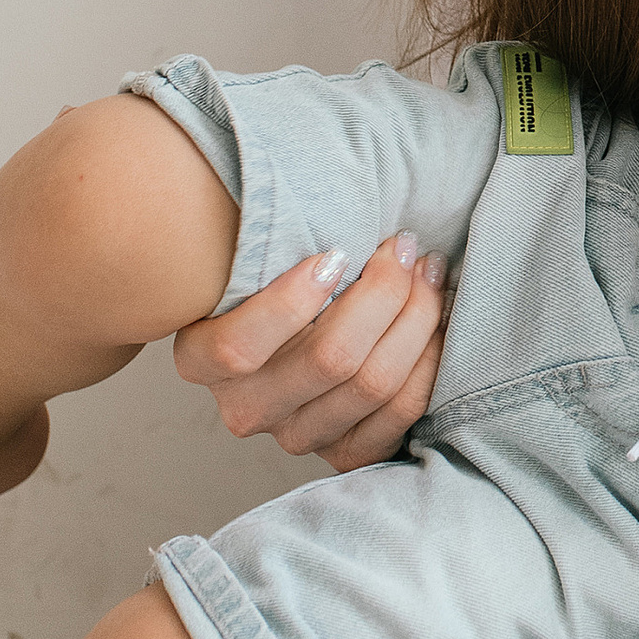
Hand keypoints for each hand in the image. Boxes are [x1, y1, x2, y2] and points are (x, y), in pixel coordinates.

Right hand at [173, 237, 446, 470]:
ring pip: (374, 384)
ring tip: (428, 271)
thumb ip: (275, 236)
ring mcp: (296, 436)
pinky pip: (400, 414)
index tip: (337, 253)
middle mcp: (246, 407)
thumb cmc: (279, 271)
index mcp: (202, 358)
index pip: (239, 349)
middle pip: (330, 359)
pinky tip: (436, 322)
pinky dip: (428, 362)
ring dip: (417, 319)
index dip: (292, 301)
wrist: (301, 326)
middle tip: (404, 247)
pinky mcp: (345, 452)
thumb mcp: (258, 254)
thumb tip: (327, 186)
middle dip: (384, 292)